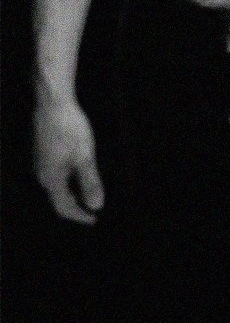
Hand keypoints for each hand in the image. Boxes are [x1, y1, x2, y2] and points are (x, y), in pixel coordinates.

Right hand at [34, 98, 104, 224]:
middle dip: (74, 207)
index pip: (64, 208)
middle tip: (90, 210)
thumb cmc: (70, 129)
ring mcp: (39, 162)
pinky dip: (66, 180)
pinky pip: (53, 174)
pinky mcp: (40, 151)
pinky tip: (75, 171)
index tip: (94, 219)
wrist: (52, 103)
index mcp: (51, 179)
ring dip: (70, 193)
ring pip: (54, 186)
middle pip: (57, 199)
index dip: (80, 216)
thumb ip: (90, 182)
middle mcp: (41, 174)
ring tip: (84, 194)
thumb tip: (97, 206)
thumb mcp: (85, 157)